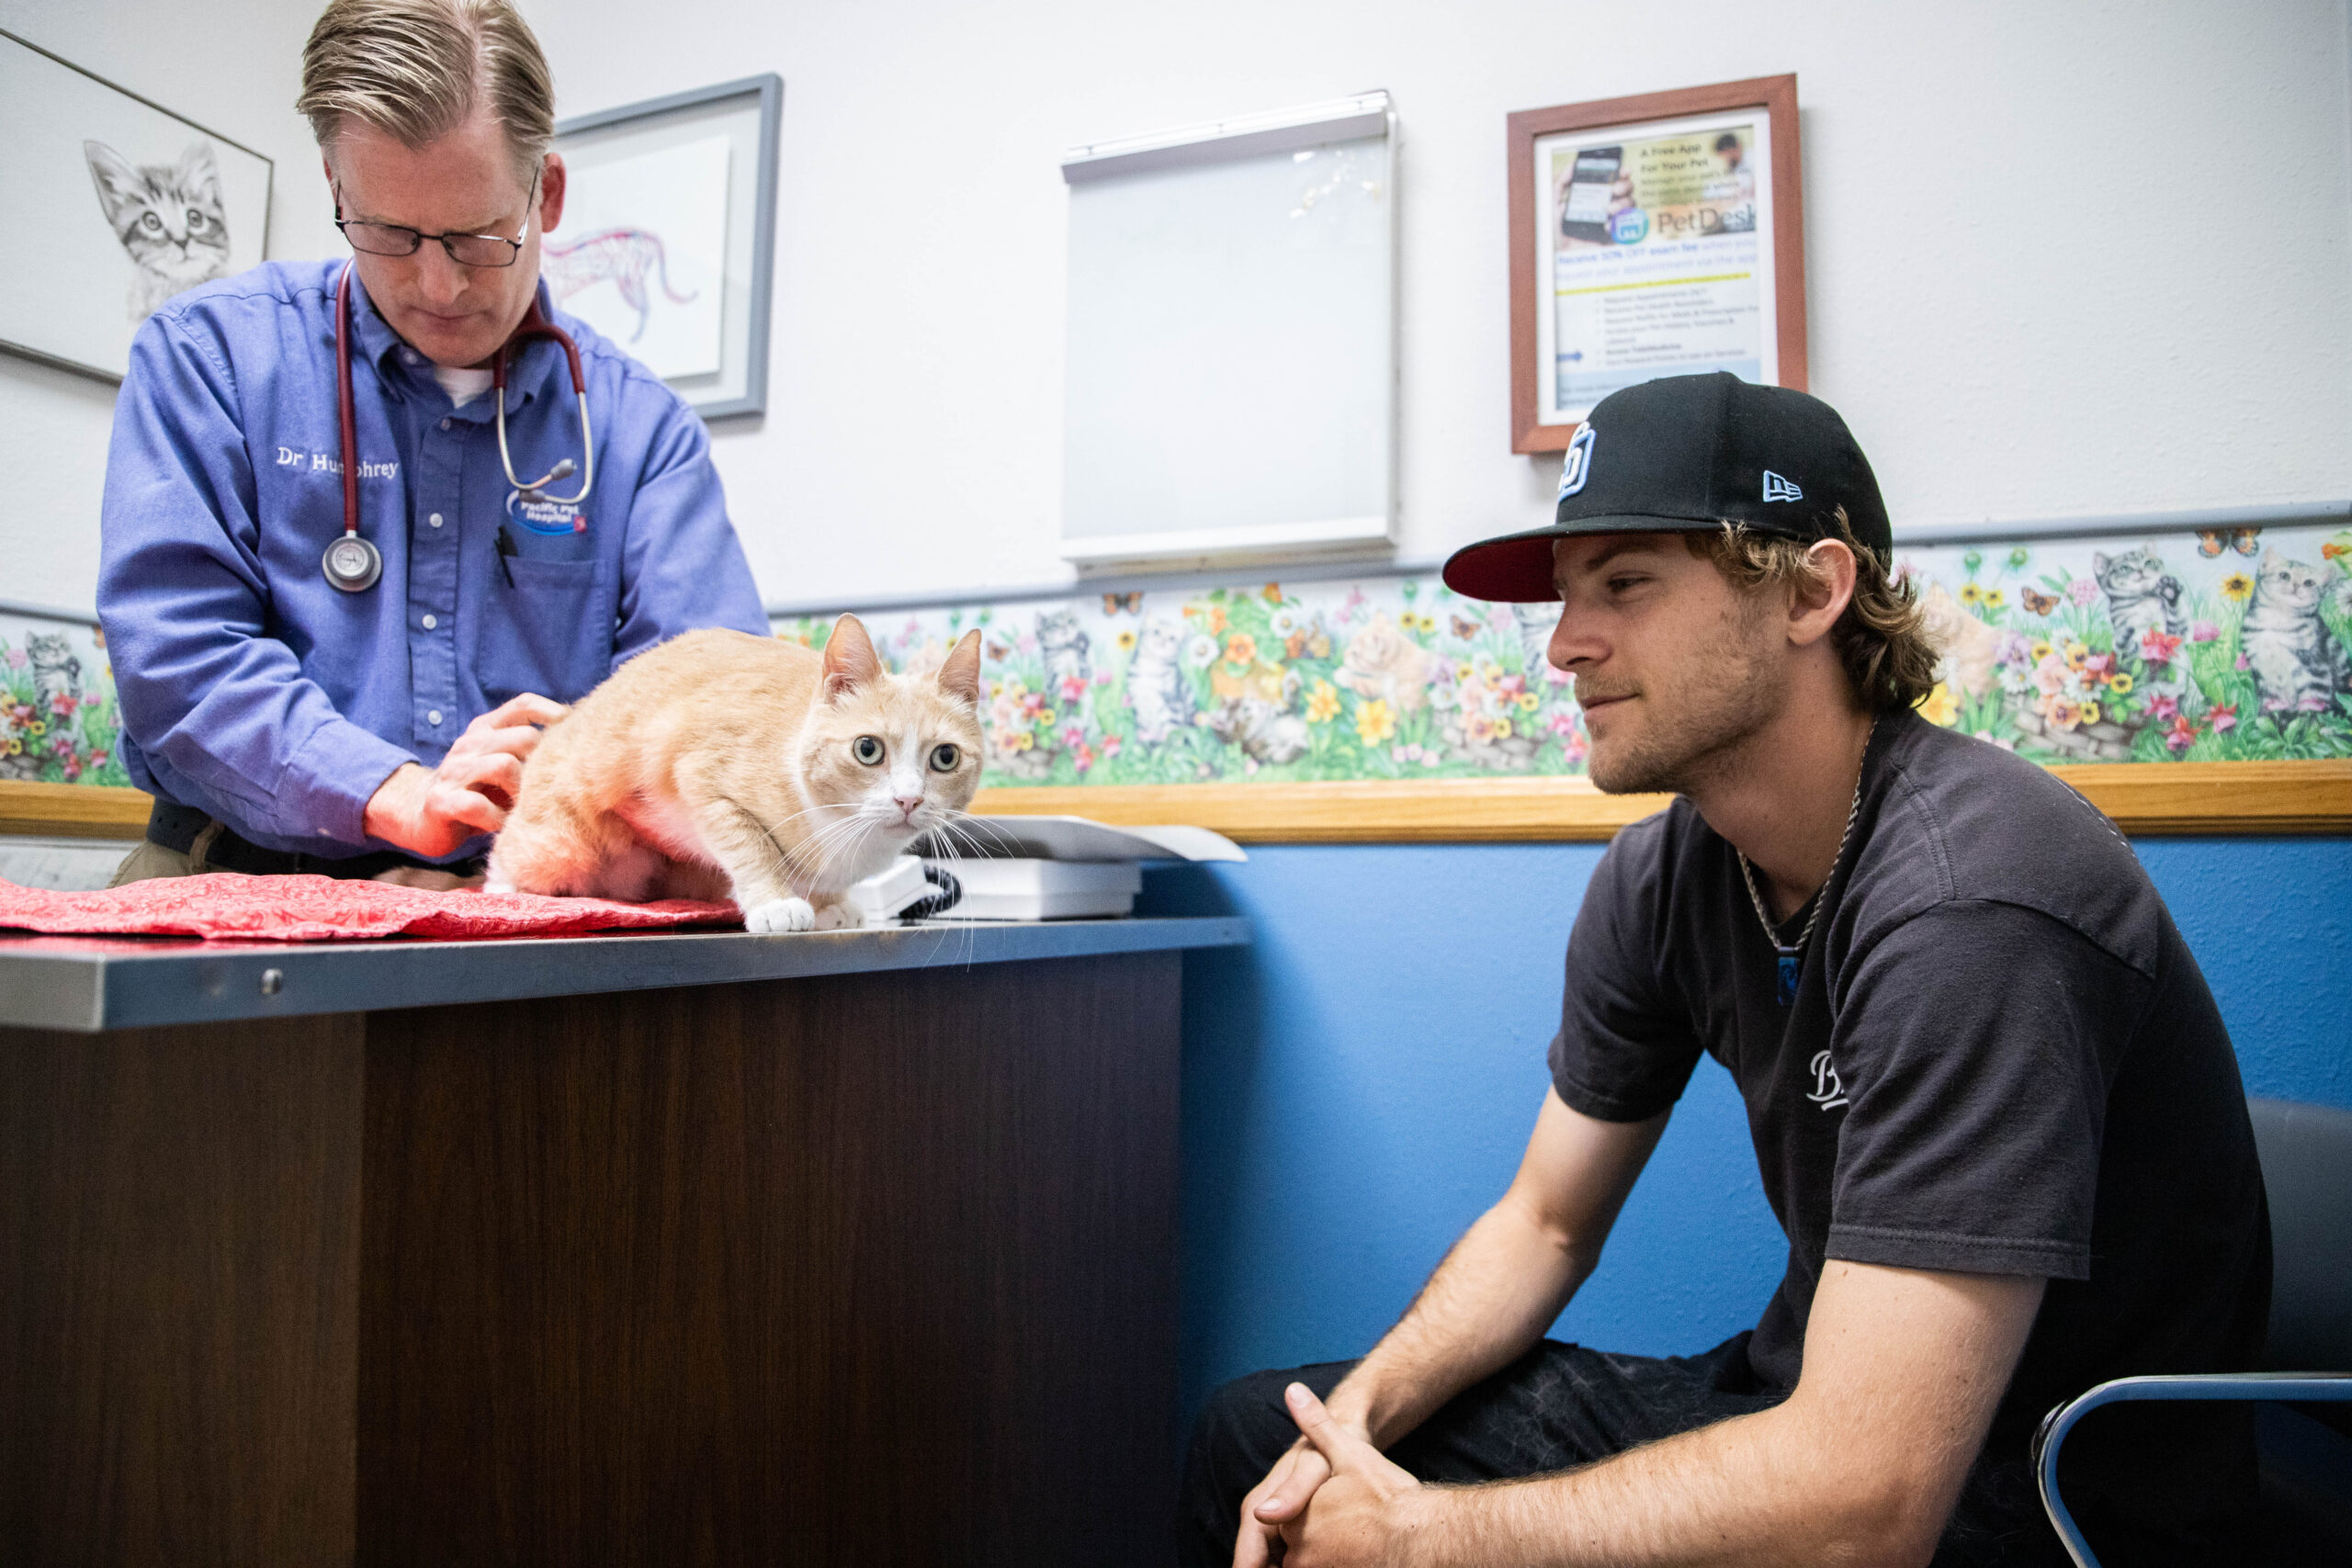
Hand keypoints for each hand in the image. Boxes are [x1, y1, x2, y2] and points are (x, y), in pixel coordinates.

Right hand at [363, 693, 566, 856]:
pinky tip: (500, 826)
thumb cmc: (475, 791)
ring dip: (522, 792)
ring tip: (523, 809)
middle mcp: (469, 744)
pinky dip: (497, 819)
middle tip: (546, 790)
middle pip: (523, 738)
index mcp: (485, 730)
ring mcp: (453, 771)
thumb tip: (581, 743)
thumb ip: (528, 751)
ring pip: (504, 766)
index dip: (553, 714)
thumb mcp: (500, 763)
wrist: (419, 815)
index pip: (524, 705)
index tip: (574, 736)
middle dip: (542, 764)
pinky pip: (479, 804)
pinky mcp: (442, 802)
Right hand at [1234, 1437, 1329, 1566]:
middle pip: (1255, 1566)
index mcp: (1258, 1509)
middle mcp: (1260, 1521)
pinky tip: (1316, 1565)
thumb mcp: (1314, 1468)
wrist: (1340, 1438)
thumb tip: (1264, 1514)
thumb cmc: (1327, 1452)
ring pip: (1271, 1565)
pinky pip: (1284, 1561)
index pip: (1246, 1561)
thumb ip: (1293, 1491)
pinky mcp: (1288, 1532)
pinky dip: (1296, 1565)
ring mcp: (1274, 1528)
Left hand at [1272, 1383, 1422, 1567]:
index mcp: (1294, 1523)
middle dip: (1312, 1542)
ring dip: (1325, 1556)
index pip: (1281, 1523)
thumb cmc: (1389, 1498)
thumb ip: (1316, 1425)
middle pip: (1294, 1551)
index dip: (1303, 1514)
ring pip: (1311, 1565)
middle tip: (1350, 1526)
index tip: (1333, 1509)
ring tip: (1355, 1542)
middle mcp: (1301, 1558)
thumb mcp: (1350, 1453)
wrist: (1427, 1539)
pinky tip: (1361, 1556)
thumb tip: (1293, 1389)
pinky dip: (1340, 1565)